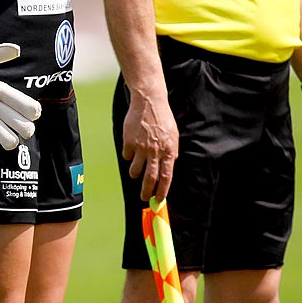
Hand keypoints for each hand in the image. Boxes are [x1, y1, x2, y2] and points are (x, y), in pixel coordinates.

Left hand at [0, 42, 42, 151]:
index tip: (34, 113)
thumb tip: (17, 49)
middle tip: (26, 130)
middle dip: (23, 127)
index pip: (21, 102)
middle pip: (15, 121)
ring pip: (0, 131)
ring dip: (6, 137)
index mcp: (0, 90)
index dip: (30, 109)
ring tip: (9, 141)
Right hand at [122, 84, 176, 199]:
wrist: (149, 102)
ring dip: (135, 173)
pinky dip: (129, 156)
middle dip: (146, 191)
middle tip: (144, 198)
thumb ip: (172, 151)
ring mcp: (141, 147)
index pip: (166, 176)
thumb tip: (170, 165)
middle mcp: (155, 151)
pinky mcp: (129, 141)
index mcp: (168, 151)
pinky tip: (132, 148)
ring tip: (136, 171)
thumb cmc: (163, 118)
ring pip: (135, 170)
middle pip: (150, 178)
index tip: (159, 200)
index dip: (162, 190)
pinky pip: (127, 156)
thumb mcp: (174, 135)